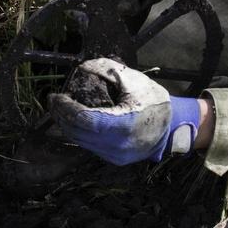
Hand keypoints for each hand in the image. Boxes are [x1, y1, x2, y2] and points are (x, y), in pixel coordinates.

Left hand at [48, 58, 201, 165]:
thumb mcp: (132, 79)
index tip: (56, 96)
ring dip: (68, 126)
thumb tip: (83, 68)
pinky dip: (80, 133)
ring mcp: (116, 155)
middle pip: (78, 132)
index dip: (66, 109)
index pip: (84, 119)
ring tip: (62, 110)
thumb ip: (106, 70)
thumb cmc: (153, 100)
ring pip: (82, 142)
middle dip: (62, 116)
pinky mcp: (116, 159)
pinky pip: (91, 146)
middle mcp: (117, 145)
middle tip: (54, 102)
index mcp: (122, 124)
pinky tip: (77, 121)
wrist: (173, 125)